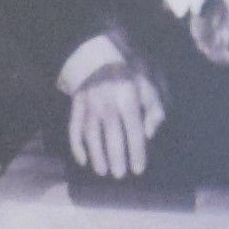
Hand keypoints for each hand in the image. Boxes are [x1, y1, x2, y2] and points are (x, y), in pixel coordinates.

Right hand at [68, 63, 162, 179]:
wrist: (100, 52)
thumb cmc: (131, 70)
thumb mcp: (151, 83)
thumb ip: (155, 107)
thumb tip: (149, 134)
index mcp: (128, 98)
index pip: (133, 131)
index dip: (136, 152)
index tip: (138, 169)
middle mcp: (107, 104)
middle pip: (111, 136)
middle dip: (116, 158)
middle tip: (120, 176)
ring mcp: (88, 106)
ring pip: (91, 136)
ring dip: (97, 156)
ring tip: (103, 172)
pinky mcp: (76, 106)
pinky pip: (74, 129)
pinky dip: (77, 146)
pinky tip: (83, 160)